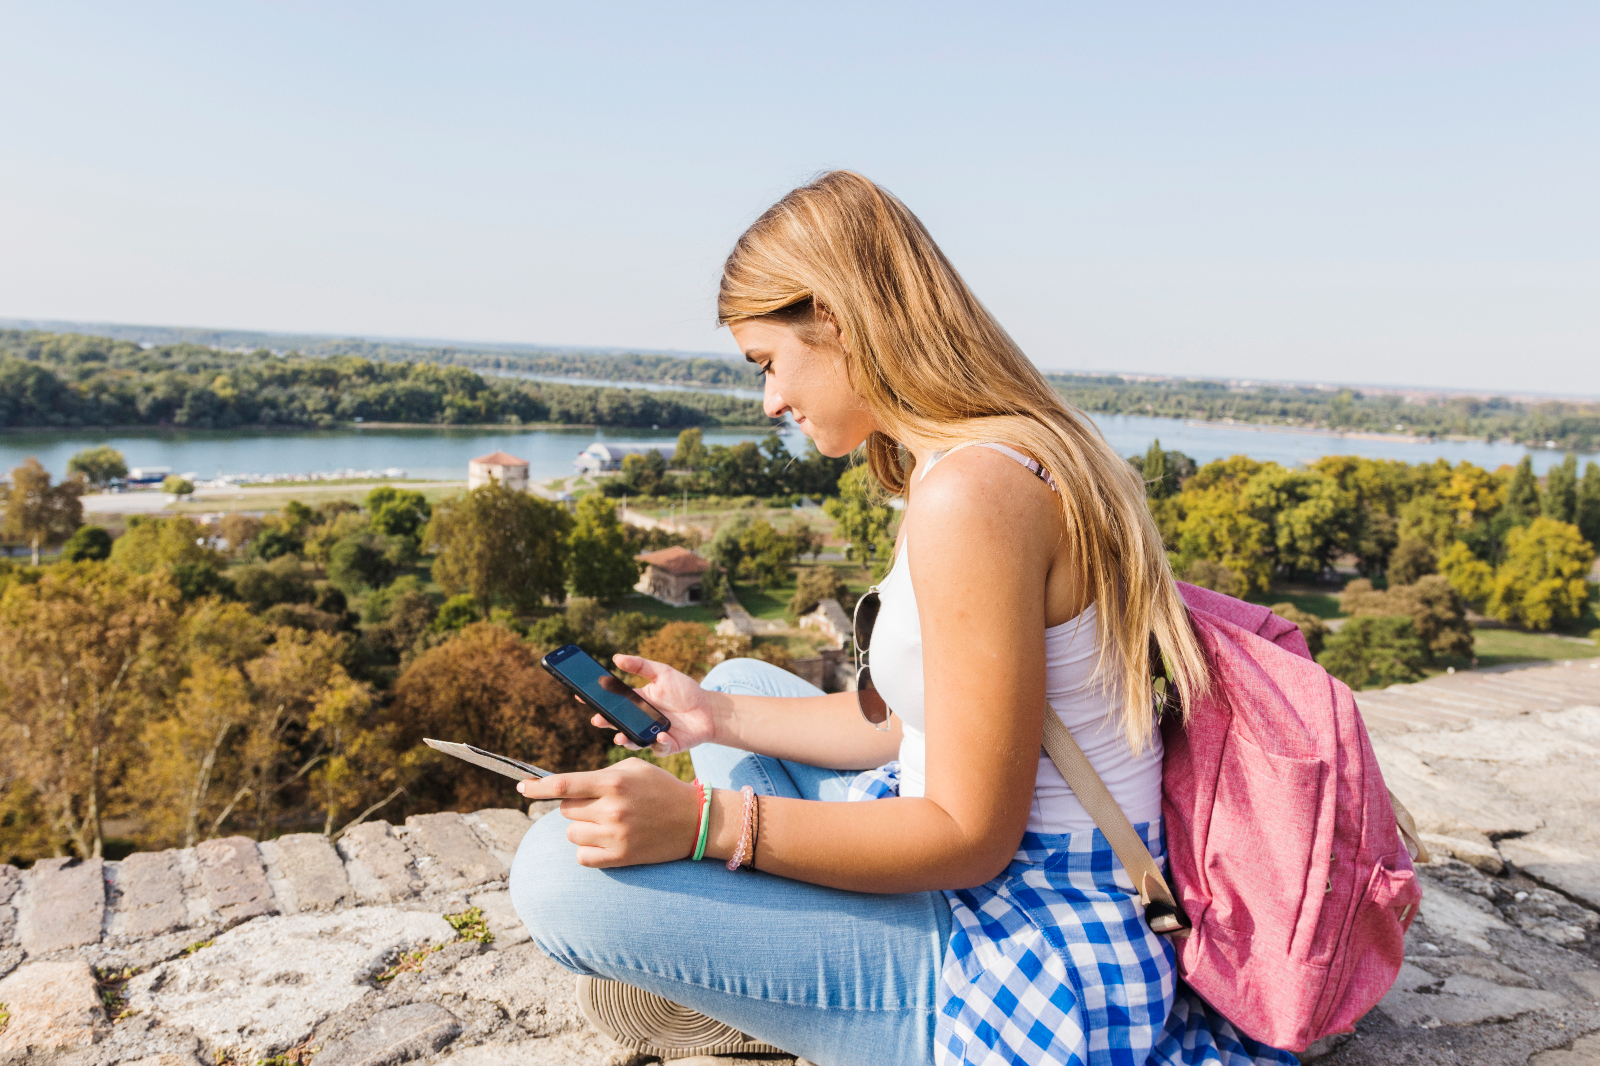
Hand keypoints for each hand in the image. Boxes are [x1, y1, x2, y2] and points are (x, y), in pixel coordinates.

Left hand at [518, 758, 698, 867]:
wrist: (695, 820)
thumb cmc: (661, 788)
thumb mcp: (633, 769)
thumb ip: (599, 776)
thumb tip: (563, 788)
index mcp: (613, 782)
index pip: (563, 785)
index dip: (536, 787)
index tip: (521, 788)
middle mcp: (612, 809)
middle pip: (565, 810)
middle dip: (577, 807)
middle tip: (600, 806)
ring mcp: (615, 835)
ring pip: (572, 834)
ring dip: (583, 829)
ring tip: (608, 824)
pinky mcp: (620, 857)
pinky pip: (583, 857)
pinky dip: (589, 850)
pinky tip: (607, 842)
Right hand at [599, 654, 725, 756]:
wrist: (709, 710)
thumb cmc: (686, 690)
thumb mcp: (663, 673)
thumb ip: (640, 665)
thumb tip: (616, 657)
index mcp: (637, 702)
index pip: (613, 702)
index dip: (597, 701)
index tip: (581, 696)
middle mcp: (640, 721)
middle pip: (618, 723)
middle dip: (606, 722)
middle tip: (597, 719)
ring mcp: (651, 735)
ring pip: (633, 740)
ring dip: (626, 740)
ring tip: (619, 737)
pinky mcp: (666, 747)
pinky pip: (658, 748)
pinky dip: (658, 743)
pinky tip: (660, 736)